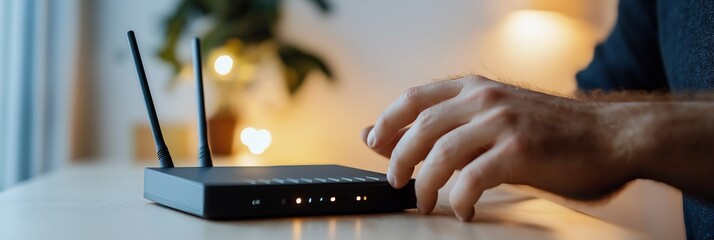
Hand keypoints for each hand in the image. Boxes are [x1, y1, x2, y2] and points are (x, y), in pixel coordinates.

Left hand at [362, 75, 637, 220]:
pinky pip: (472, 178)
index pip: (414, 98)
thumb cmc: (552, 131)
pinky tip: (462, 209)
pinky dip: (459, 198)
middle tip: (397, 181)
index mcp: (475, 88)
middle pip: (421, 127)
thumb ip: (453, 123)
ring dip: (425, 182)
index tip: (375, 144)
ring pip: (440, 152)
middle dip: (399, 158)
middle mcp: (485, 98)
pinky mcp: (519, 150)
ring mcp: (502, 122)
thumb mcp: (497, 116)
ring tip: (425, 201)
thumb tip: (401, 135)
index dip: (388, 122)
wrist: (611, 136)